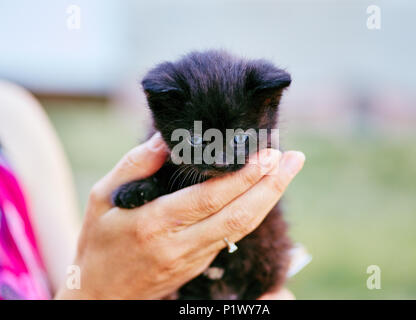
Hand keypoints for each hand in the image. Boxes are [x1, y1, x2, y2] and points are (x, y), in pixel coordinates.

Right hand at [56, 133, 304, 298]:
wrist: (102, 294)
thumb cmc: (99, 242)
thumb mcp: (102, 198)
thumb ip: (134, 165)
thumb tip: (164, 139)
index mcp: (155, 223)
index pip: (210, 198)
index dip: (244, 176)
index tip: (268, 153)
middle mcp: (181, 243)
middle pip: (239, 216)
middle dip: (271, 185)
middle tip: (293, 158)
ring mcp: (195, 258)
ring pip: (242, 228)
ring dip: (269, 198)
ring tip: (288, 170)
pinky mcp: (201, 263)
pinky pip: (232, 234)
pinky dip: (253, 209)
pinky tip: (262, 190)